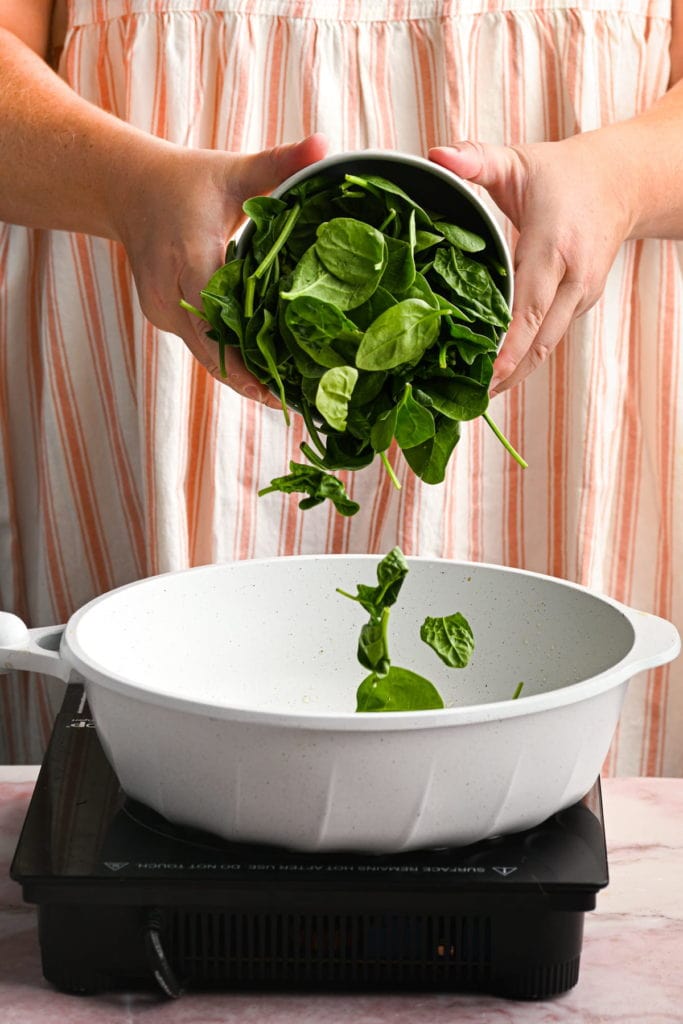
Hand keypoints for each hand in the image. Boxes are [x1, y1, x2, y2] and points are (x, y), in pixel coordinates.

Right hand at [114, 134, 327, 400]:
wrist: (128, 192)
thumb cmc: (185, 181)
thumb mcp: (232, 170)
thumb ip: (280, 162)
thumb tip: (325, 145)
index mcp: (187, 257)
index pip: (216, 316)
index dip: (245, 355)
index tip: (277, 385)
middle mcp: (169, 295)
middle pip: (213, 350)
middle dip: (254, 379)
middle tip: (301, 401)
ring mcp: (164, 312)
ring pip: (208, 356)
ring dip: (246, 377)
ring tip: (292, 399)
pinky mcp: (169, 321)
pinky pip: (203, 348)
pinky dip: (233, 363)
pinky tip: (269, 380)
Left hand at [429, 134, 634, 393]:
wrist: (620, 183)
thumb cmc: (561, 174)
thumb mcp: (516, 160)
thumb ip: (476, 159)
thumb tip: (435, 154)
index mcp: (553, 246)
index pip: (531, 306)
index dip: (509, 344)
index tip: (487, 372)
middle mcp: (573, 278)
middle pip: (540, 340)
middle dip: (507, 373)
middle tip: (470, 400)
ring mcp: (580, 296)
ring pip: (547, 346)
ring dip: (515, 374)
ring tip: (477, 397)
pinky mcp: (579, 305)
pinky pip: (550, 338)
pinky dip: (525, 359)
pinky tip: (496, 374)